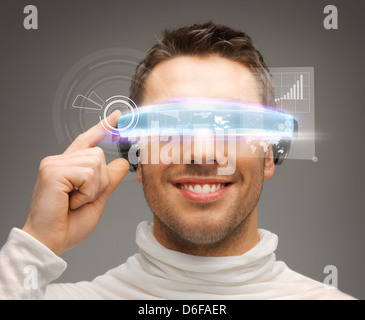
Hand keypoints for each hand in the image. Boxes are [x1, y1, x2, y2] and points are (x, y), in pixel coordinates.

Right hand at [22, 111, 129, 254]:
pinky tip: (72, 201)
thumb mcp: (96, 199)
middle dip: (100, 181)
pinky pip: (88, 173)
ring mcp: (54, 164)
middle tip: (84, 198)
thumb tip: (123, 162)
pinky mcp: (53, 171)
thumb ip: (109, 180)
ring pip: (95, 162)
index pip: (87, 140)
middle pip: (98, 154)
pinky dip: (87, 192)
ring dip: (94, 188)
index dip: (103, 128)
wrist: (51, 242)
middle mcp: (59, 160)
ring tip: (76, 201)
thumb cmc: (68, 224)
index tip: (117, 116)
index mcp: (68, 166)